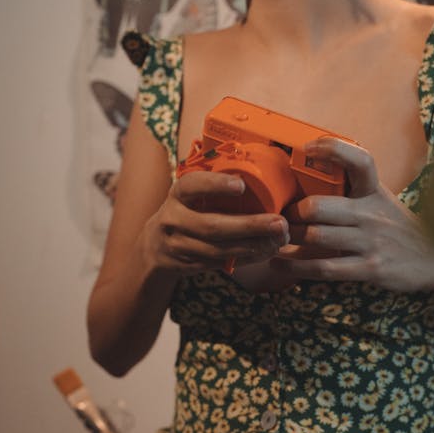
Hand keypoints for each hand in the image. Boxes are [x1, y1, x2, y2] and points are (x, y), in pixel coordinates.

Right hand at [141, 171, 289, 274]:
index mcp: (177, 194)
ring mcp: (178, 245)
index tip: (241, 185)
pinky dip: (246, 258)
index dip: (215, 185)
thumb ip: (213, 185)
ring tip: (279, 240)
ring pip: (218, 250)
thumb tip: (260, 168)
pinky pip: (219, 263)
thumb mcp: (190, 194)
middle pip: (212, 226)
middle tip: (279, 223)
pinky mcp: (186, 265)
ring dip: (253, 246)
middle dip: (249, 225)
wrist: (154, 246)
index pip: (192, 186)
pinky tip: (265, 251)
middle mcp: (173, 219)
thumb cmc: (186, 211)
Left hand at [271, 137, 433, 292]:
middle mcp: (371, 214)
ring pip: (317, 237)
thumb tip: (312, 174)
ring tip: (274, 240)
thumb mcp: (382, 201)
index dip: (333, 149)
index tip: (309, 147)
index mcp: (374, 192)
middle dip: (291, 213)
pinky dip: (296, 267)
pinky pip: (325, 268)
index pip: (359, 160)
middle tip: (278, 218)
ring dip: (289, 240)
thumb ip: (354, 190)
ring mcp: (371, 242)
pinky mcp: (370, 268)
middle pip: (319, 206)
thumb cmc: (398, 228)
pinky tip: (280, 265)